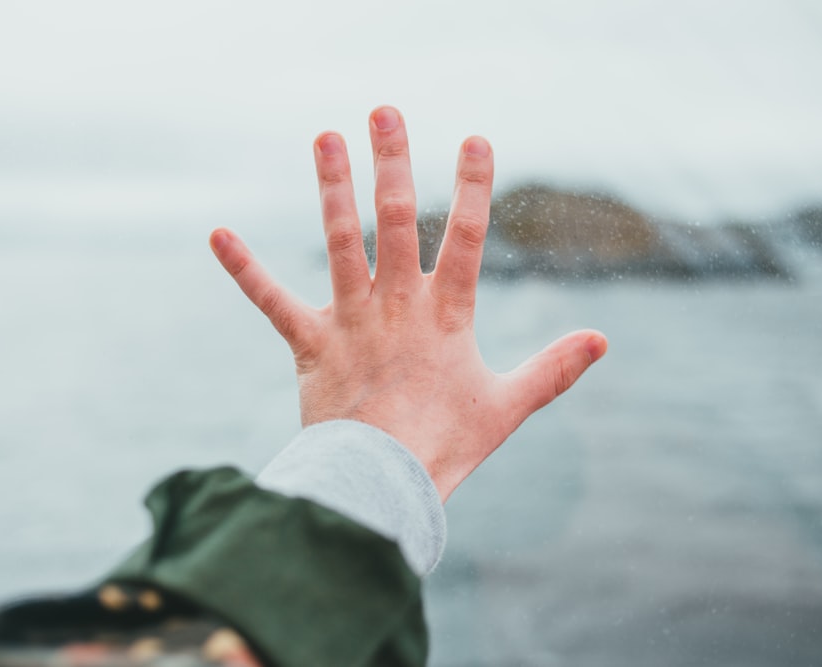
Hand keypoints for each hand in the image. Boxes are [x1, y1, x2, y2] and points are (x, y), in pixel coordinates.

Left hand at [210, 106, 606, 500]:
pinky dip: (245, 268)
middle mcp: (396, 306)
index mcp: (446, 316)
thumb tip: (604, 340)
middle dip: (392, 163)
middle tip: (384, 112)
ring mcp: (350, 321)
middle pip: (394, 221)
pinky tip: (218, 234)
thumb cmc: (446, 448)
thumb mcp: (507, 406)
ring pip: (340, 242)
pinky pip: (272, 301)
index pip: (465, 238)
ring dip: (332, 188)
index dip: (472, 188)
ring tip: (324, 137)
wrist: (382, 488)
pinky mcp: (310, 344)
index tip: (475, 140)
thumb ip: (552, 369)